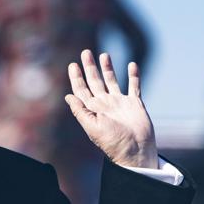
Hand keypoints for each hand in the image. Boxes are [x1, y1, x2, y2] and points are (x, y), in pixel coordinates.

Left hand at [64, 50, 157, 168]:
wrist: (135, 151)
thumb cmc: (113, 142)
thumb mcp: (92, 127)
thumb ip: (80, 111)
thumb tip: (68, 96)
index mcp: (93, 109)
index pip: (82, 90)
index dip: (76, 78)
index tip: (72, 65)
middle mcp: (105, 104)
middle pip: (95, 81)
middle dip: (90, 67)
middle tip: (85, 52)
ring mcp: (120, 103)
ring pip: (113, 81)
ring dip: (108, 68)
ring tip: (104, 55)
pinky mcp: (135, 104)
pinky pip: (134, 86)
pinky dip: (134, 75)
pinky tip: (132, 65)